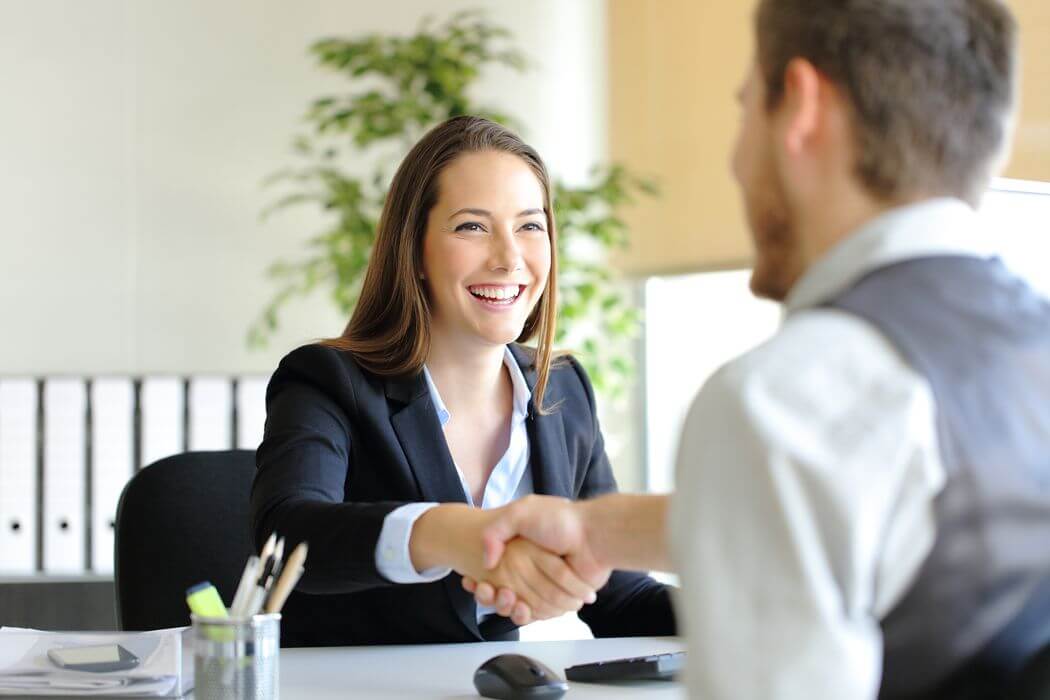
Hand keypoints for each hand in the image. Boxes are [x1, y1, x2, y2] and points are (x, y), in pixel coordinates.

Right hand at [460, 496, 611, 621]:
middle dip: (488, 593)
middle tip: (484, 590)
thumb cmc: (561, 520)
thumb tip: (486, 562)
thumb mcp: (521, 512)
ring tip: (501, 598)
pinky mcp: (558, 598)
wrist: (595, 536)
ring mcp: (544, 583)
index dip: (479, 576)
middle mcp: (531, 565)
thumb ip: (496, 531)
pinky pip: (537, 612)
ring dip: (504, 605)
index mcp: (520, 547)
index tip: (470, 580)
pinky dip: (526, 613)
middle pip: (501, 588)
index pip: (492, 567)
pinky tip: (517, 608)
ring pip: (516, 603)